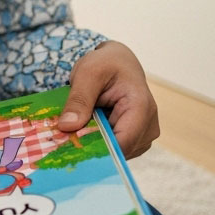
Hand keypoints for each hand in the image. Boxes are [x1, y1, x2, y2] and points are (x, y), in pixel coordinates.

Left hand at [58, 40, 159, 159]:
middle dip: (91, 146)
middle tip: (65, 138)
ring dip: (93, 144)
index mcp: (141, 108)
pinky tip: (87, 129)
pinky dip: (98, 142)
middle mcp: (149, 126)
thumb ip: (79, 100)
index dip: (96, 148)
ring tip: (77, 128)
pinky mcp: (135, 140)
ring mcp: (144, 135)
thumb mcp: (88, 73)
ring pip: (115, 152)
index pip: (122, 142)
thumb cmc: (106, 64)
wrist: (119, 62)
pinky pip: (115, 149)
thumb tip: (66, 127)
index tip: (70, 147)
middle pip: (118, 150)